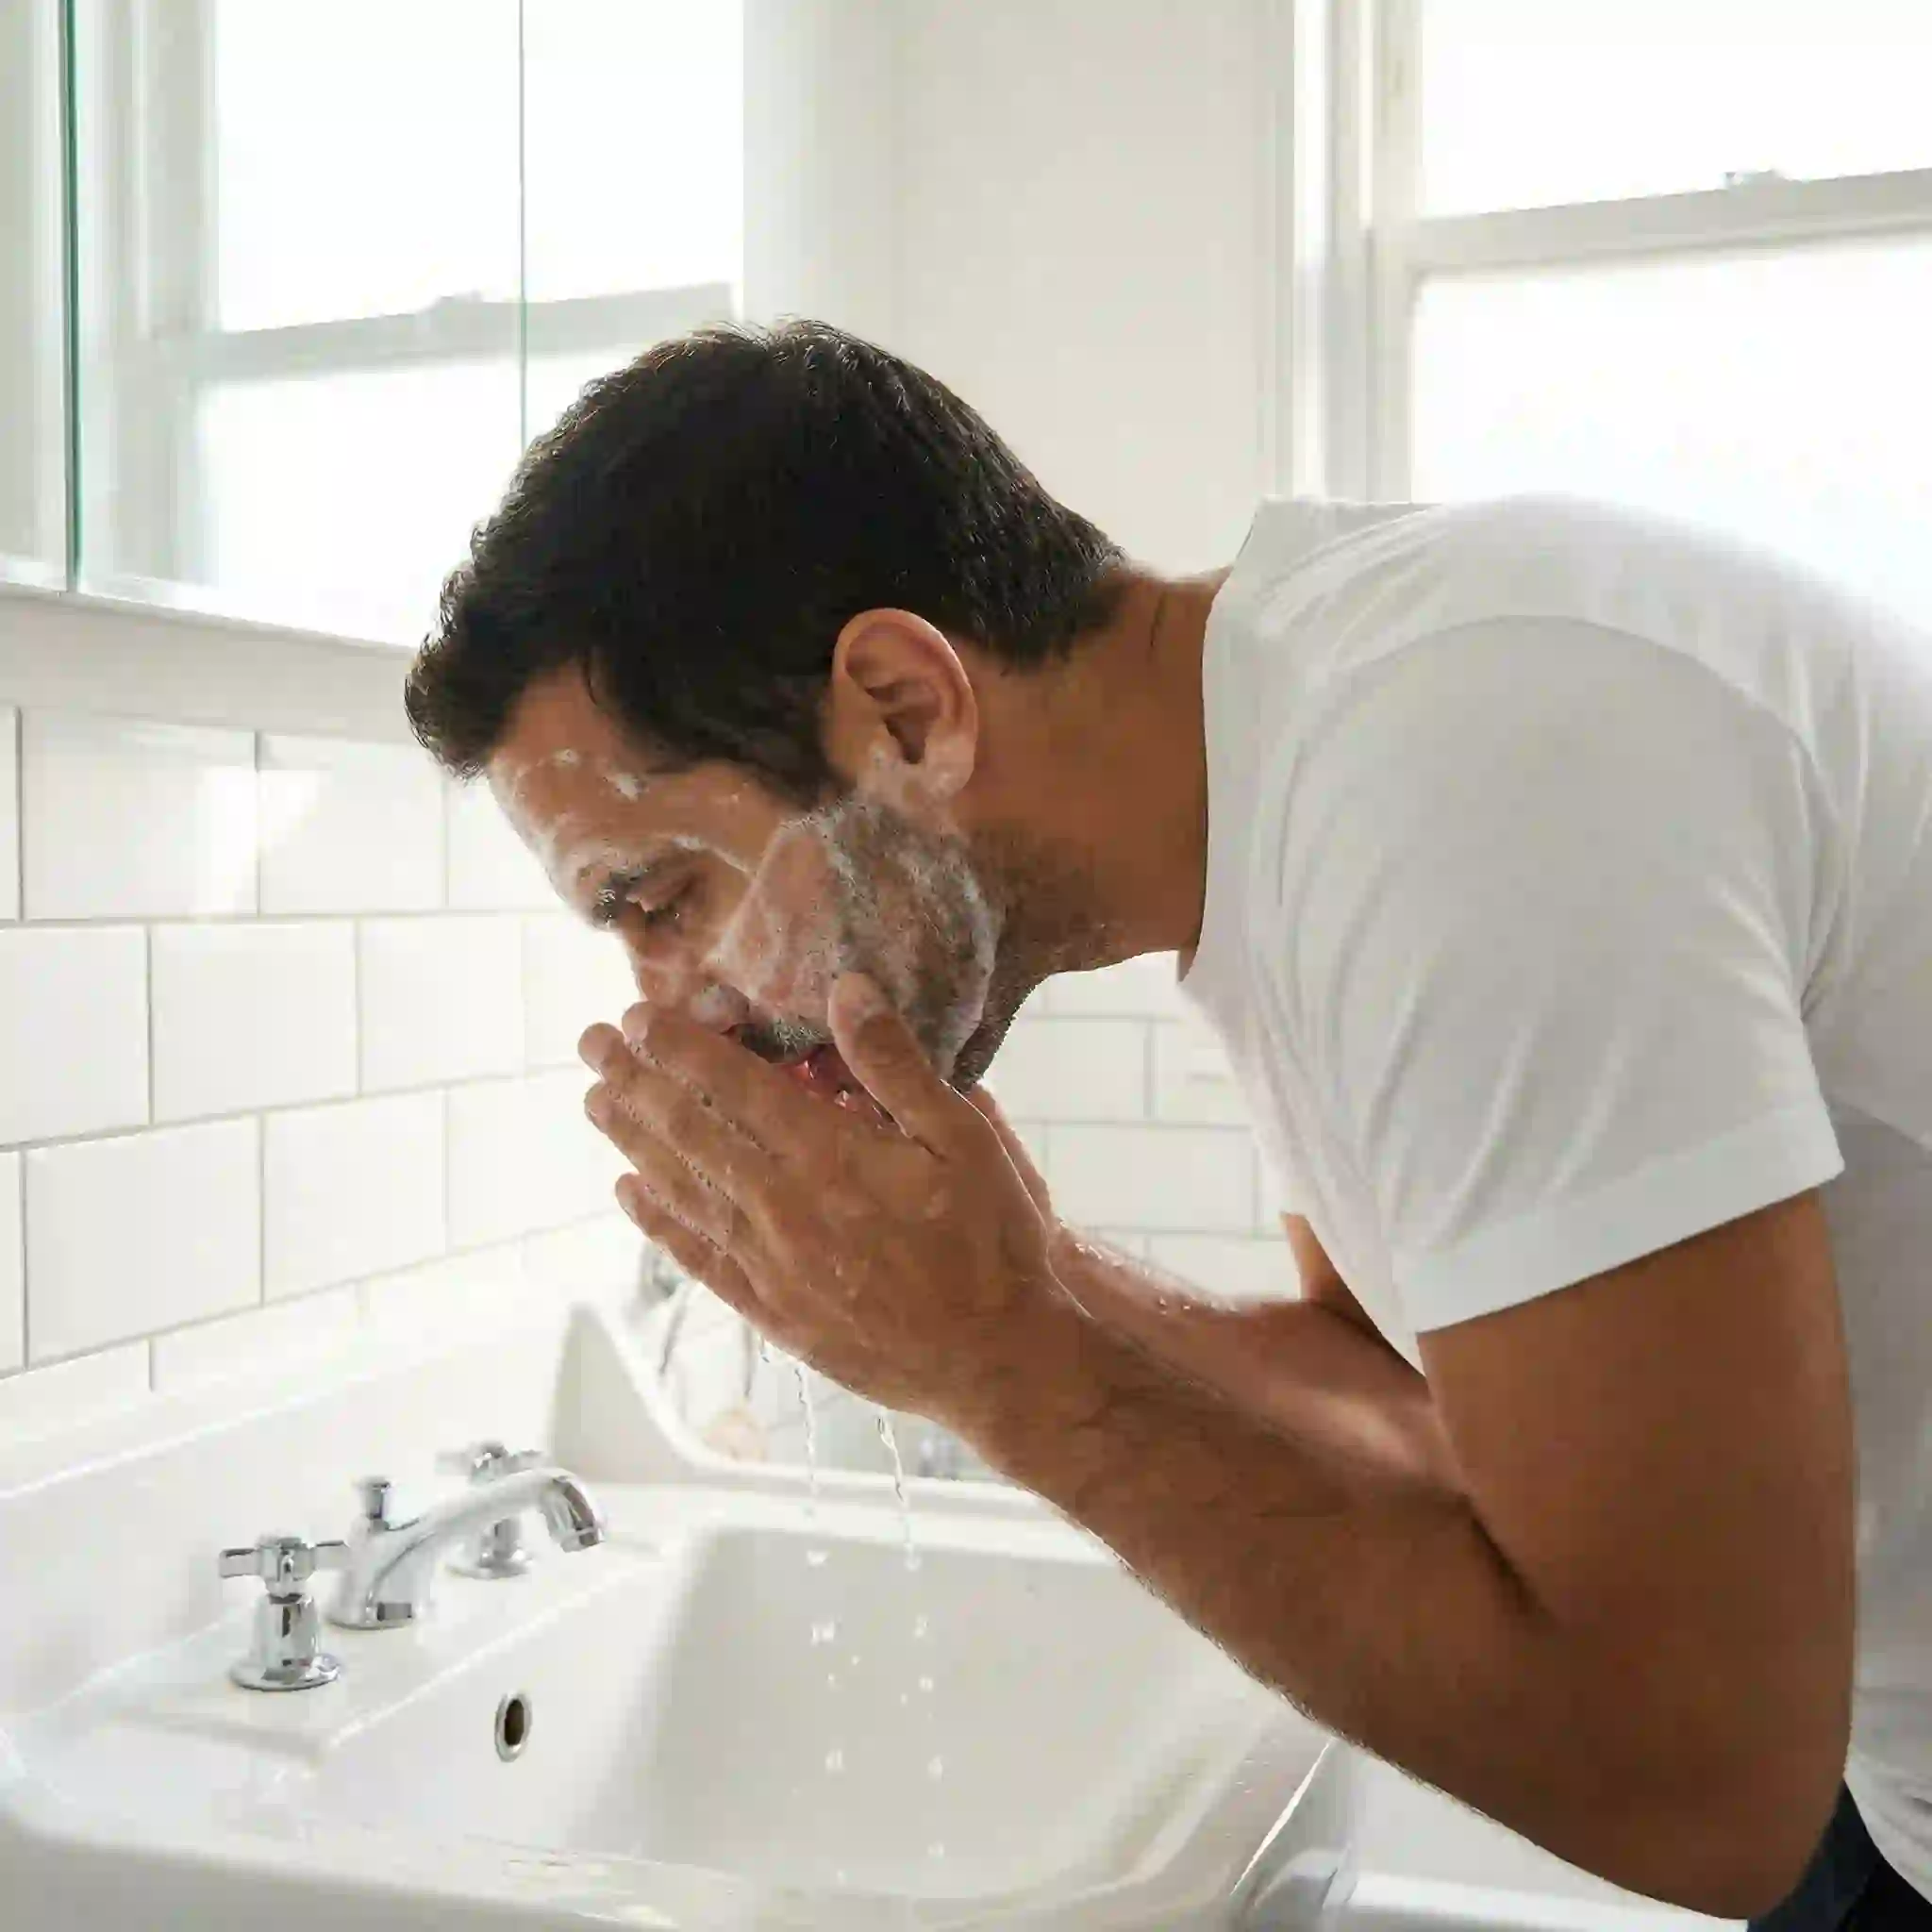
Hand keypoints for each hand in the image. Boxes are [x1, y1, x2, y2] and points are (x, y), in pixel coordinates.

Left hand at [579, 975, 1064, 1431]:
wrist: (999, 1361)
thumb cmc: (994, 1242)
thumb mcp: (967, 1137)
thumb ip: (898, 1064)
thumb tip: (844, 988)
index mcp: (830, 1156)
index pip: (733, 1086)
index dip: (679, 1047)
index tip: (638, 1014)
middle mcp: (785, 1208)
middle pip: (691, 1132)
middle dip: (636, 1081)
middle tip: (591, 1043)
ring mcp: (772, 1265)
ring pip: (683, 1190)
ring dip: (633, 1141)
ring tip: (597, 1102)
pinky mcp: (774, 1312)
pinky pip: (700, 1258)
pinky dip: (660, 1223)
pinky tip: (633, 1195)